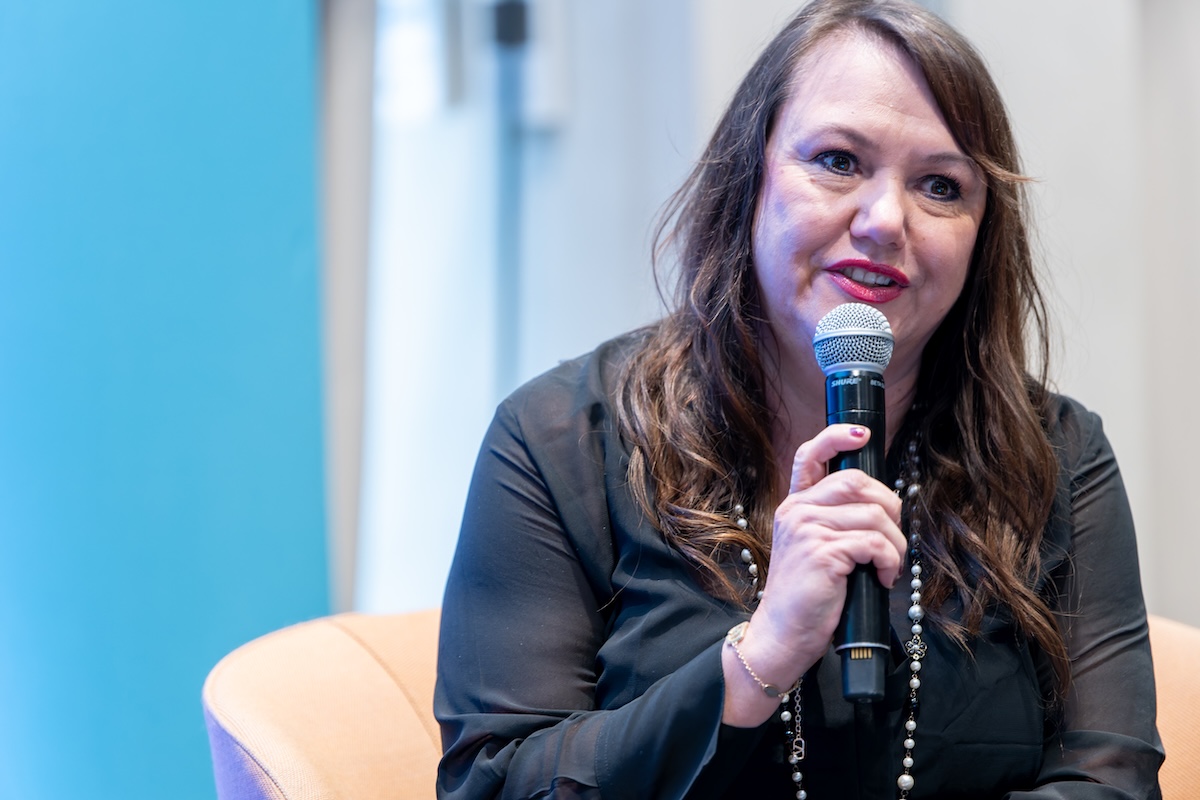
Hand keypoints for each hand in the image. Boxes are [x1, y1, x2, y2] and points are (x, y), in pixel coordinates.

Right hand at [721, 424, 903, 725]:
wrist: (782, 634)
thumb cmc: (807, 595)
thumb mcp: (815, 548)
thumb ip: (835, 521)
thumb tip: (881, 506)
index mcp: (794, 505)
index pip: (810, 455)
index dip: (837, 437)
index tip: (861, 435)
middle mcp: (796, 511)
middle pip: (857, 482)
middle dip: (889, 506)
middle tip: (893, 536)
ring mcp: (807, 531)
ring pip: (873, 515)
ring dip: (895, 543)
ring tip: (888, 566)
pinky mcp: (822, 553)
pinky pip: (874, 543)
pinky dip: (890, 561)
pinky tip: (882, 577)